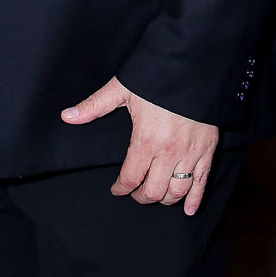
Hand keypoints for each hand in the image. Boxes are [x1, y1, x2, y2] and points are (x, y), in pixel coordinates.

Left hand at [62, 77, 217, 214]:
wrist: (192, 66)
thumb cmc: (156, 76)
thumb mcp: (123, 89)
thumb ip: (94, 106)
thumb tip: (67, 116)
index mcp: (146, 140)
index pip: (131, 178)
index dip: (121, 188)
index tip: (116, 189)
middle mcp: (169, 152)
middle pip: (154, 191)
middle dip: (141, 196)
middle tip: (135, 193)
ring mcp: (191, 153)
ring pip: (177, 190)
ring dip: (165, 199)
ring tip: (156, 196)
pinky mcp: (208, 150)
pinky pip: (202, 182)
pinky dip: (195, 200)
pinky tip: (188, 210)